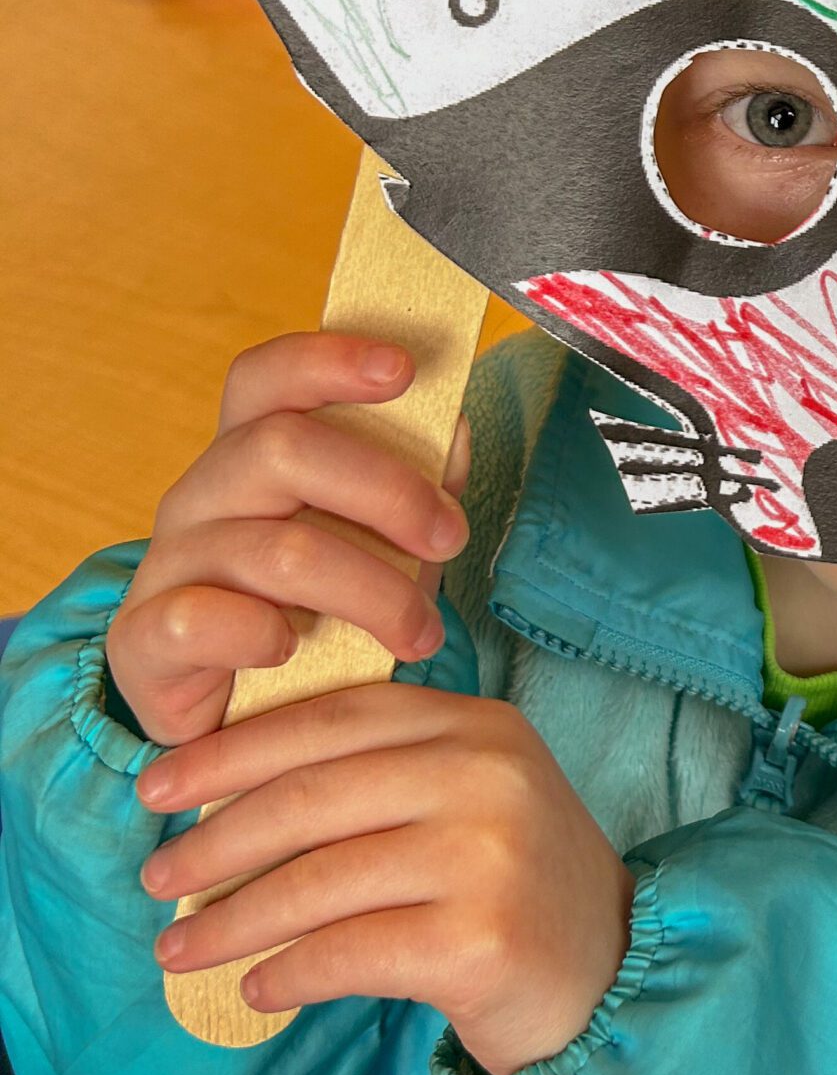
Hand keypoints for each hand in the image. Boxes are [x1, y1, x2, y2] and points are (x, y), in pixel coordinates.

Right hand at [107, 333, 470, 746]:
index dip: (329, 359)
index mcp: (250, 453)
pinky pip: (201, 621)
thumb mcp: (384, 543)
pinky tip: (293, 652)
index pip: (268, 378)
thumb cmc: (322, 610)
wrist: (245, 715)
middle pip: (282, 447)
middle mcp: (201, 494)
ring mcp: (168, 563)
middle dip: (389, 491)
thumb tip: (454, 432)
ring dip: (372, 591)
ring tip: (420, 632)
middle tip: (451, 538)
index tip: (404, 369)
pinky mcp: (143, 640)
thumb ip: (416, 485)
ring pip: (276, 549)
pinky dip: (261, 635)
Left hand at [139, 686, 636, 1074]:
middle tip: (155, 879)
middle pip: (314, 797)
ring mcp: (489, 856)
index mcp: (478, 726)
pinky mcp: (481, 940)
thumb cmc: (515, 891)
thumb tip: (225, 796)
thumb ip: (381, 775)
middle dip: (215, 842)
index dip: (234, 751)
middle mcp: (489, 777)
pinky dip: (288, 973)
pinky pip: (349, 951)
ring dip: (231, 922)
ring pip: (319, 880)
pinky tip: (257, 986)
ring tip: (179, 950)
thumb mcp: (467, 801)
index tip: (159, 789)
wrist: (613, 979)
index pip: (335, 718)